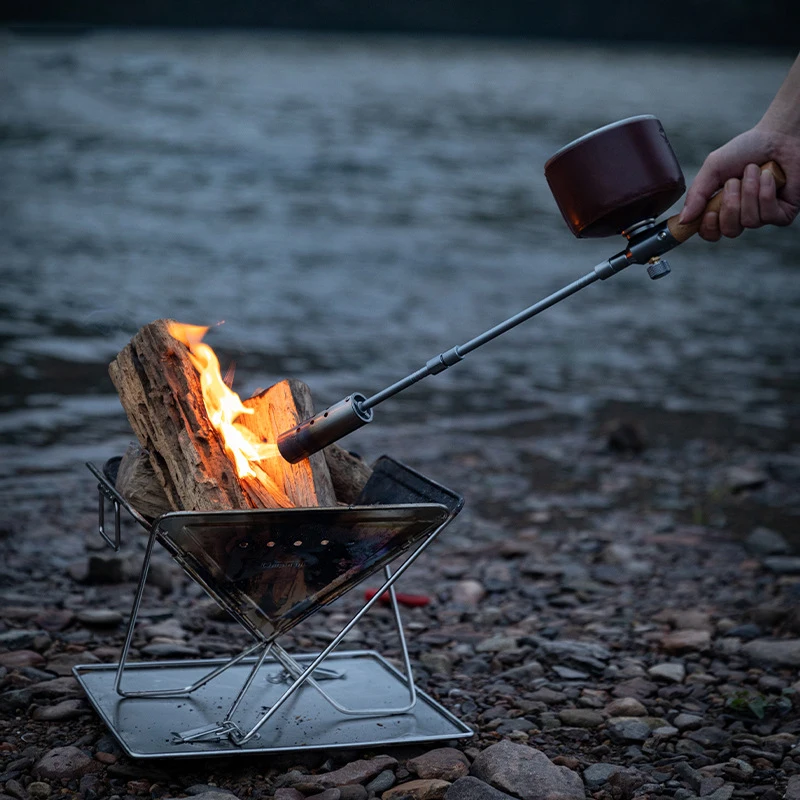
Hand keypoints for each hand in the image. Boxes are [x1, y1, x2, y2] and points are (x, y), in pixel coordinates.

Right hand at [678, 127, 799, 240]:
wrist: (779, 136)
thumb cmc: (747, 149)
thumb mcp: (713, 168)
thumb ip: (696, 194)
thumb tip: (683, 220)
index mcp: (723, 207)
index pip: (711, 233)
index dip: (708, 228)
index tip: (709, 212)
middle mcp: (742, 214)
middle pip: (730, 231)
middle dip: (730, 205)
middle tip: (734, 182)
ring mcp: (763, 215)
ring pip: (749, 222)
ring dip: (749, 192)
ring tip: (754, 171)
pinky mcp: (784, 213)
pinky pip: (769, 216)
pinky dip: (766, 193)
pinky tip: (769, 177)